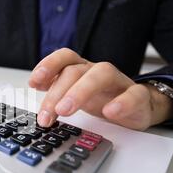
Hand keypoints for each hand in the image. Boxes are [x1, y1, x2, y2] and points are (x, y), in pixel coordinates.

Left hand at [29, 48, 172, 130]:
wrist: (139, 106)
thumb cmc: (103, 98)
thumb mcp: (76, 94)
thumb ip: (56, 89)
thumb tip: (36, 86)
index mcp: (81, 69)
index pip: (64, 58)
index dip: (48, 65)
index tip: (33, 82)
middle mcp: (97, 71)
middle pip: (75, 71)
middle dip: (57, 92)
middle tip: (47, 115)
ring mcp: (118, 82)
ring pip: (101, 75)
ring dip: (80, 92)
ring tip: (65, 111)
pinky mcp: (138, 96)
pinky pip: (133, 94)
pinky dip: (121, 103)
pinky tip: (109, 113)